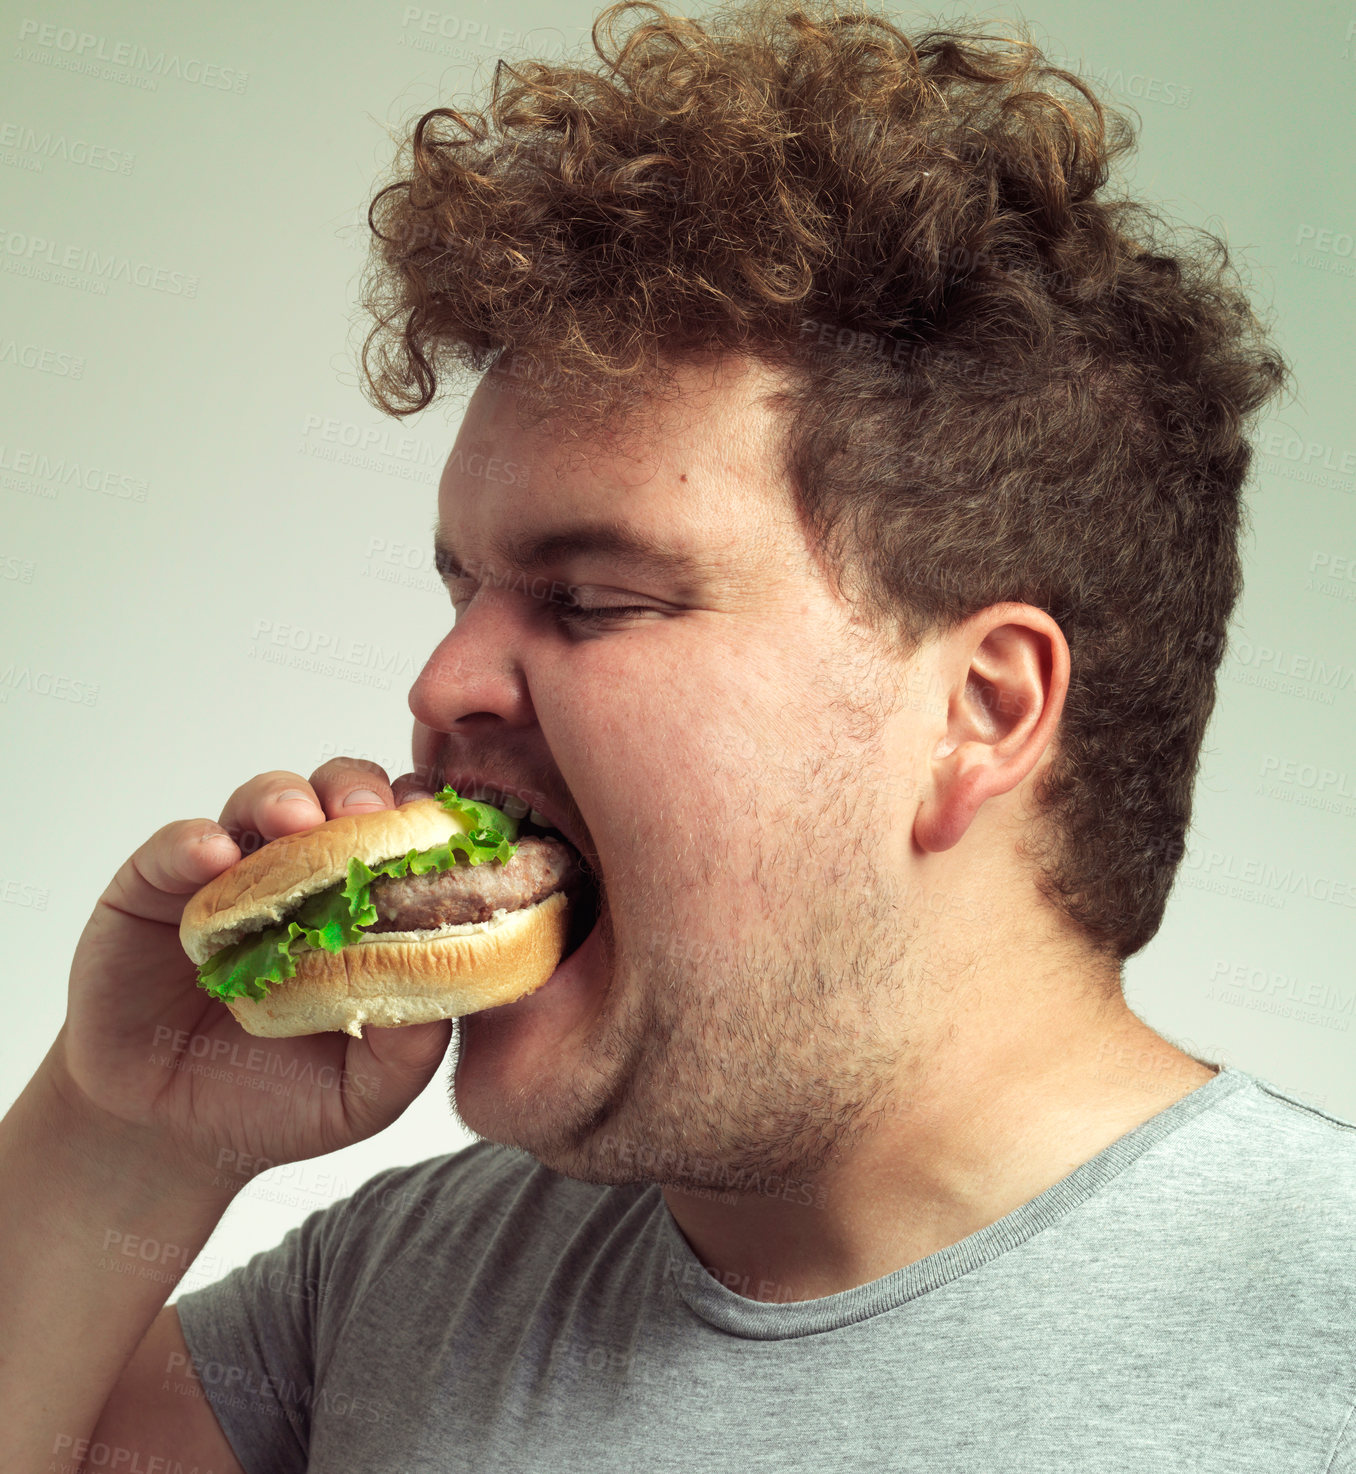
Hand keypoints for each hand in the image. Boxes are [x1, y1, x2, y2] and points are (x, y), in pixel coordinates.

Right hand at [51, 760, 444, 1196]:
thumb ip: (411, 1048)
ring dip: (285, 800)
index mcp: (365, 907)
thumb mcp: (364, 1094)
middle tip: (369, 812)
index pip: (404, 837)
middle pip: (339, 797)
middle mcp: (303, 875)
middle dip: (359, 791)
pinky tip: (212, 856)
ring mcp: (230, 875)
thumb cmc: (283, 1103)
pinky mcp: (153, 890)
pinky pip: (173, 849)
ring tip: (298, 822)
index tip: (444, 827)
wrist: (175, 1137)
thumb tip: (454, 990)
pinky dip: (193, 842)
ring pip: (262, 804)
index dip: (424, 821)